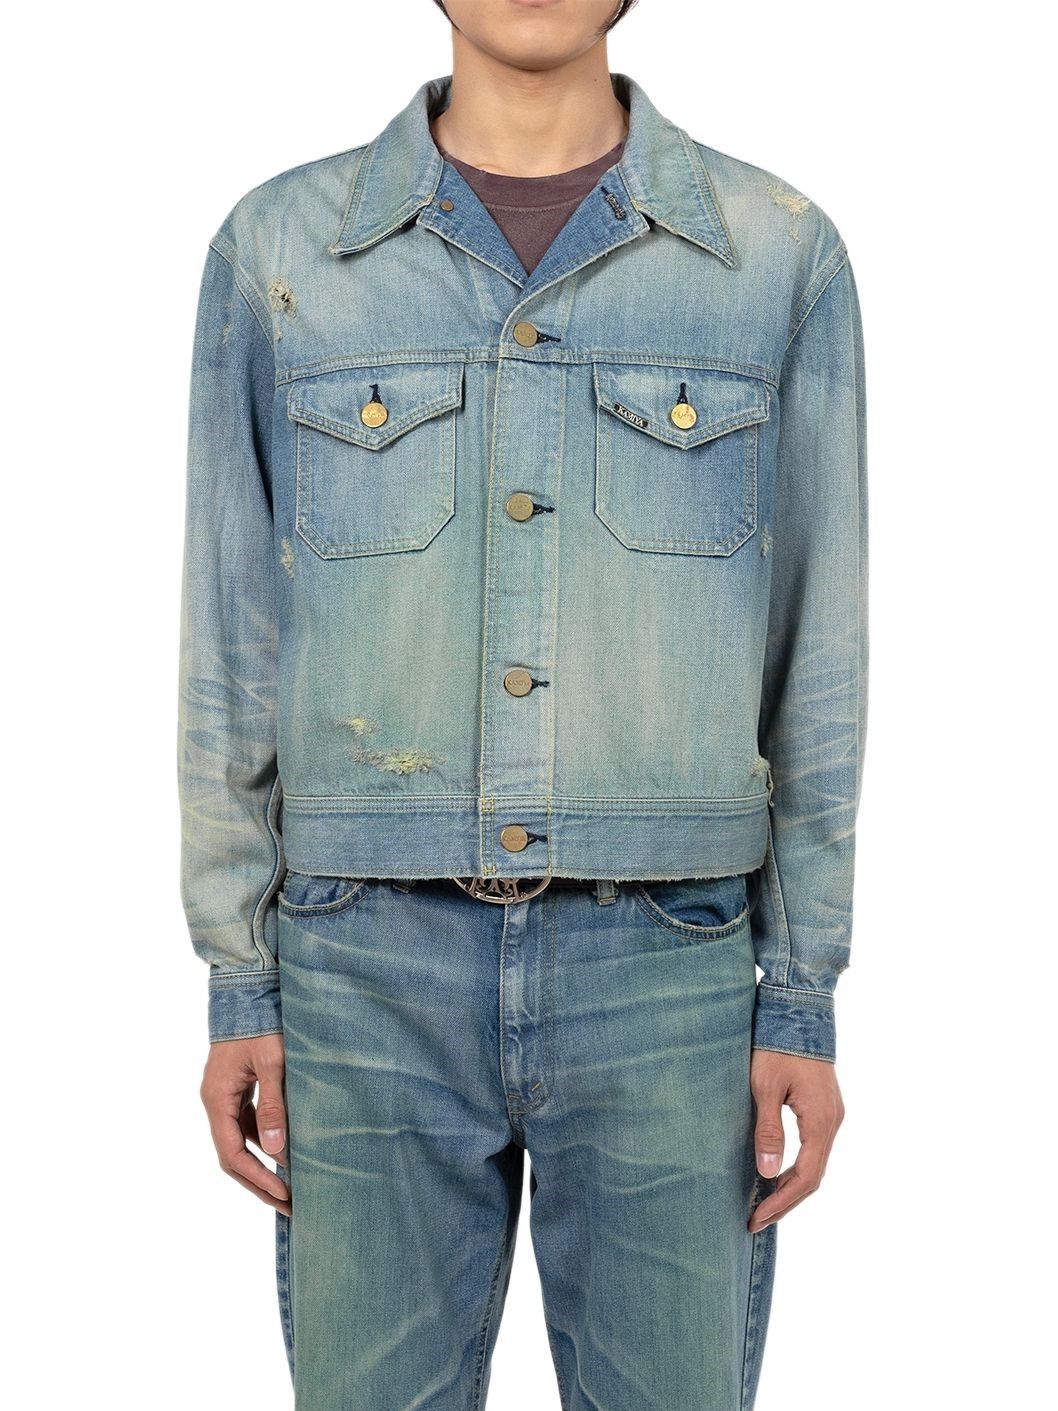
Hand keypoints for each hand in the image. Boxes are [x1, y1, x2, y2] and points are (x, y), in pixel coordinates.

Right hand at [200, 1033, 291, 1214]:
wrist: (247, 989)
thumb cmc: (260, 1023)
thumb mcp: (271, 1063)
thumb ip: (273, 1105)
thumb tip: (275, 1149)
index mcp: (217, 1098)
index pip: (232, 1154)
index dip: (257, 1178)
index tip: (284, 1195)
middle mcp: (215, 1101)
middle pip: (233, 1155)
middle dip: (259, 1182)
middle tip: (289, 1205)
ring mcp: (224, 1095)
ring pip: (239, 1141)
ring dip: (262, 1164)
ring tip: (289, 1186)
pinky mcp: (236, 1087)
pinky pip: (246, 1123)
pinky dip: (263, 1141)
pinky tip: (284, 1150)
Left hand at [747, 1049, 843, 1232]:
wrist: (800, 1010)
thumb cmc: (777, 1046)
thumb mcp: (765, 1087)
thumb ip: (768, 1131)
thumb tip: (767, 1174)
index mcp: (820, 1121)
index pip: (804, 1178)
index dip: (781, 1203)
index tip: (756, 1219)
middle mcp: (833, 1122)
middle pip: (813, 1177)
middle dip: (785, 1202)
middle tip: (756, 1220)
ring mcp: (832, 1115)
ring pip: (815, 1164)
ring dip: (791, 1186)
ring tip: (763, 1204)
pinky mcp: (825, 1107)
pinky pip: (814, 1148)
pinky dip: (796, 1167)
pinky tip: (776, 1173)